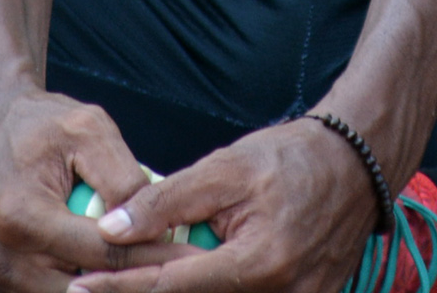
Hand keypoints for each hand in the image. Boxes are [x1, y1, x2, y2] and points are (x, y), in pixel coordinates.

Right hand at [0, 90, 195, 291]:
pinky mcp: (1, 285)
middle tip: (178, 269)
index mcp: (23, 215)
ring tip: (151, 268)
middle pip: (87, 291)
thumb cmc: (42, 125)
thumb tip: (156, 226)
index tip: (194, 257)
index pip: (103, 254)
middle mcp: (5, 257)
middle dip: (135, 282)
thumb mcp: (89, 129)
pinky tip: (117, 270)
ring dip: (113, 286)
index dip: (154, 257)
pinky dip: (88, 286)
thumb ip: (123, 177)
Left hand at [69, 117, 380, 292]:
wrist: (357, 165)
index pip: (170, 286)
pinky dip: (213, 291)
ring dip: (176, 292)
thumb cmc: (291, 158)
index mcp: (258, 263)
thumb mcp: (225, 167)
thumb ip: (167, 200)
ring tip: (132, 279)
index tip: (80, 286)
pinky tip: (186, 274)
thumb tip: (110, 227)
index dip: (120, 287)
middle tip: (93, 287)